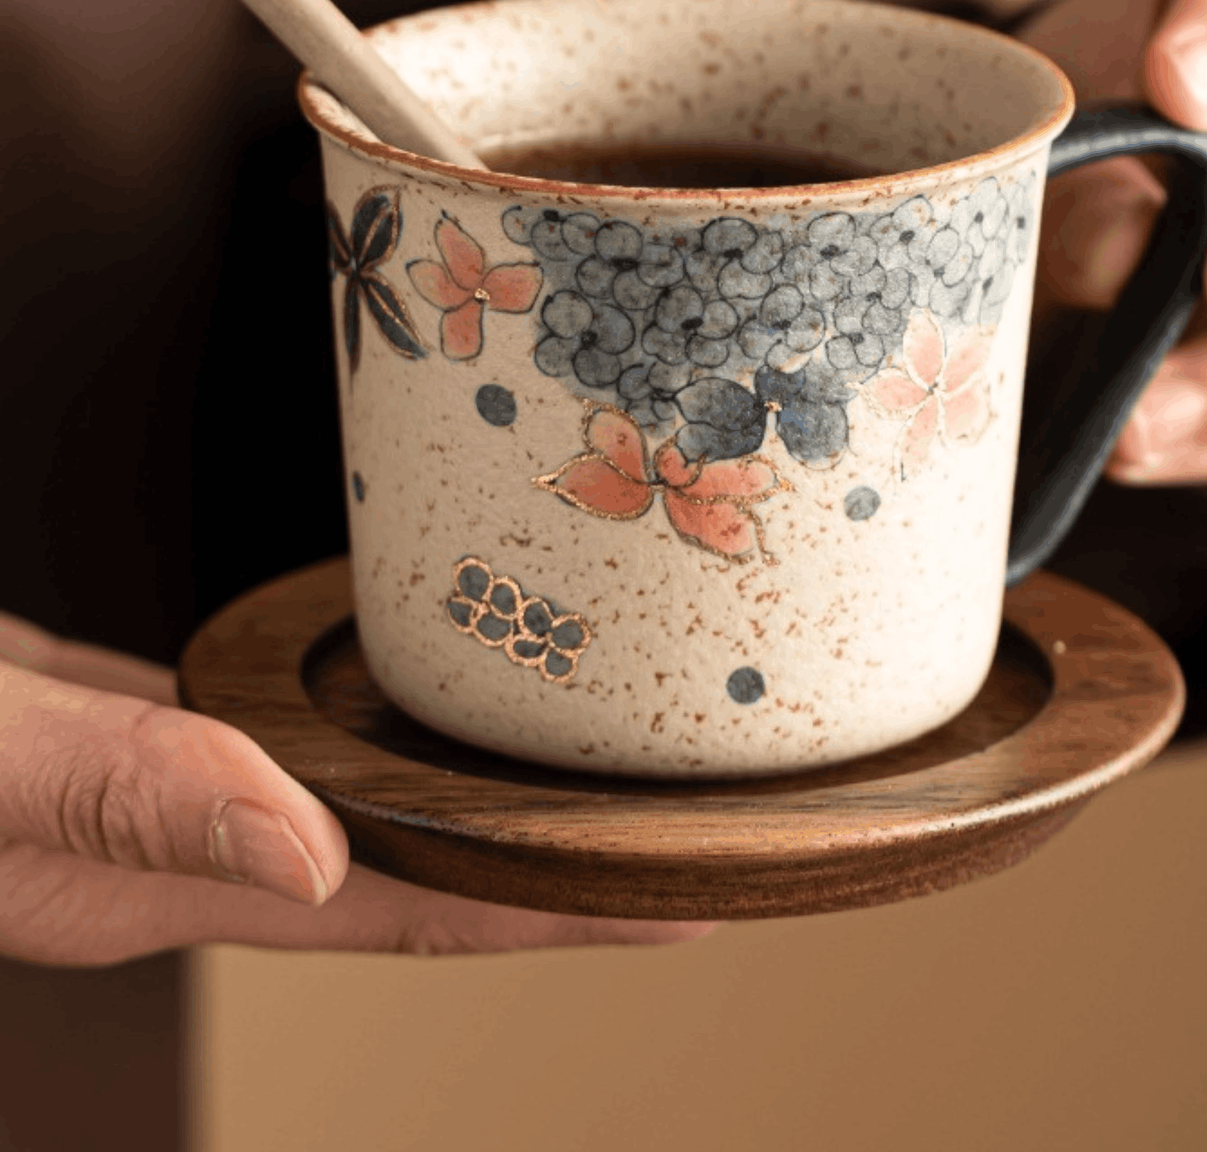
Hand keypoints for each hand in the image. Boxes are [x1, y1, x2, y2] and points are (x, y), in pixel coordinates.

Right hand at [0, 612, 714, 965]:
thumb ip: (111, 802)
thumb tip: (305, 855)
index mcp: (159, 881)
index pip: (412, 914)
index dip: (561, 913)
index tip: (695, 896)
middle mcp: (181, 850)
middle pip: (413, 869)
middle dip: (557, 857)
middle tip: (694, 821)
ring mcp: (156, 793)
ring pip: (357, 799)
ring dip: (474, 786)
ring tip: (594, 758)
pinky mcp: (127, 734)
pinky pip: (286, 737)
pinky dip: (367, 722)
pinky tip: (408, 692)